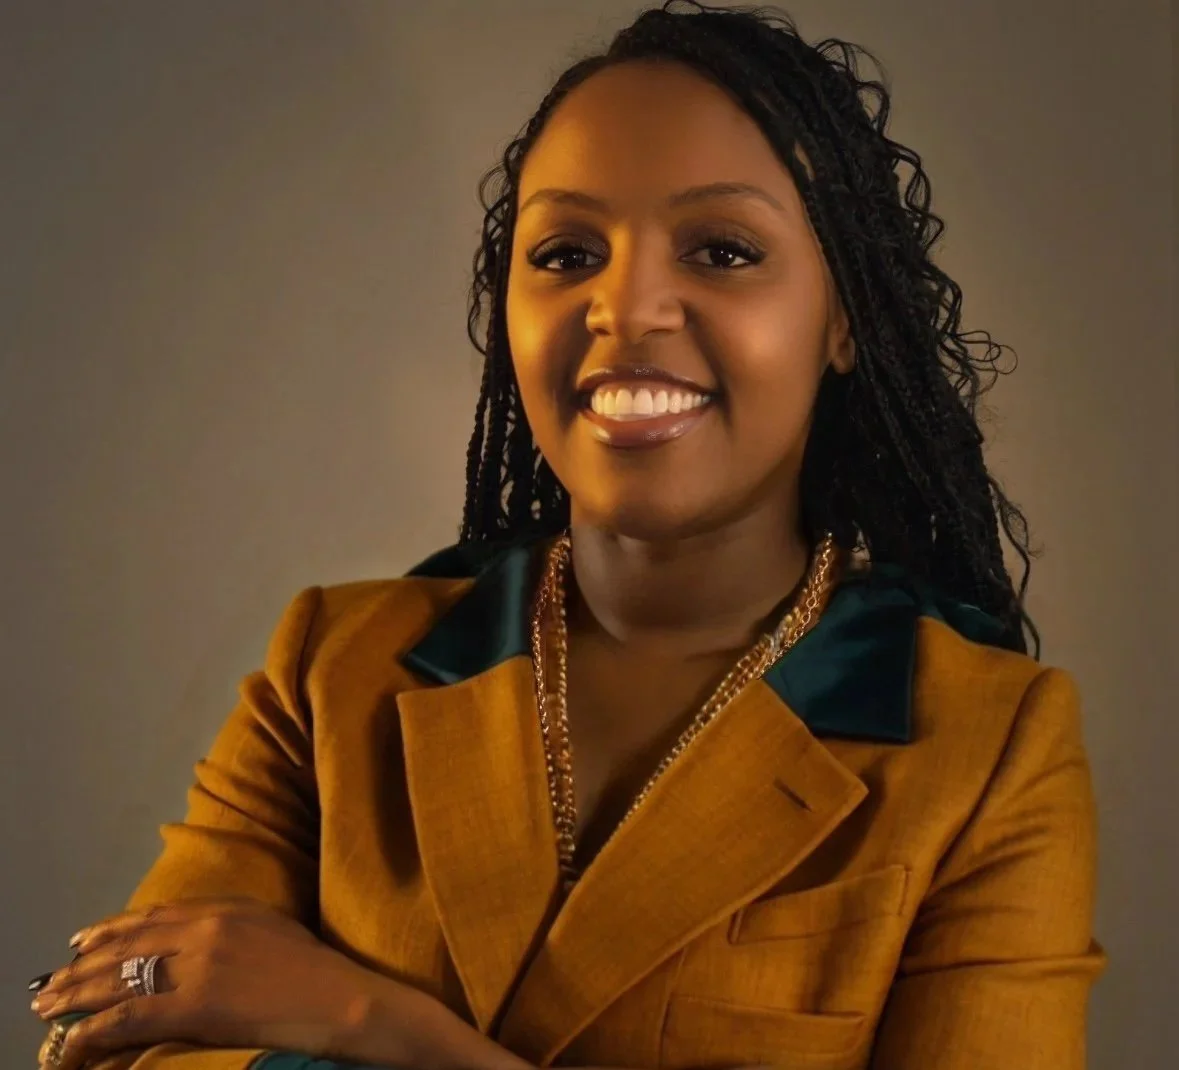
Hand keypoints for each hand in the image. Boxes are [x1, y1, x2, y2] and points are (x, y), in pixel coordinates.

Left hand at [30, 897, 421, 1069]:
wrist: (339, 997)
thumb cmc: (316, 970)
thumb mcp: (271, 930)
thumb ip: (230, 927)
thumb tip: (191, 943)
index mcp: (225, 907)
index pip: (153, 916)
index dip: (112, 929)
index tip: (82, 941)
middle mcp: (205, 928)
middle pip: (128, 944)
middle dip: (83, 966)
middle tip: (50, 983)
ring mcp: (198, 964)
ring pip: (120, 978)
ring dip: (76, 995)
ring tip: (47, 1009)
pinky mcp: (195, 1003)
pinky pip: (129, 1016)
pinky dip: (93, 1030)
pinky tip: (73, 1041)